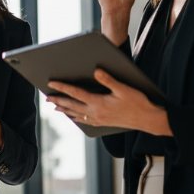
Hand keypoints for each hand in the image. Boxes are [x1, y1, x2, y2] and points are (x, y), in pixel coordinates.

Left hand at [45, 69, 171, 136]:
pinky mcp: (103, 123)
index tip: (51, 83)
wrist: (147, 120)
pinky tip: (73, 116)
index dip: (63, 87)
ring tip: (55, 107)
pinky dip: (76, 117)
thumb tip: (96, 71)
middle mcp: (95, 113)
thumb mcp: (124, 88)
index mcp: (99, 103)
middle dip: (58, 100)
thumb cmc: (138, 103)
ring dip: (65, 109)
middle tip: (46, 97)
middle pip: (72, 105)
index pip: (76, 93)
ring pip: (76, 114)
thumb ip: (108, 80)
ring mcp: (98, 119)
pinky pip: (84, 120)